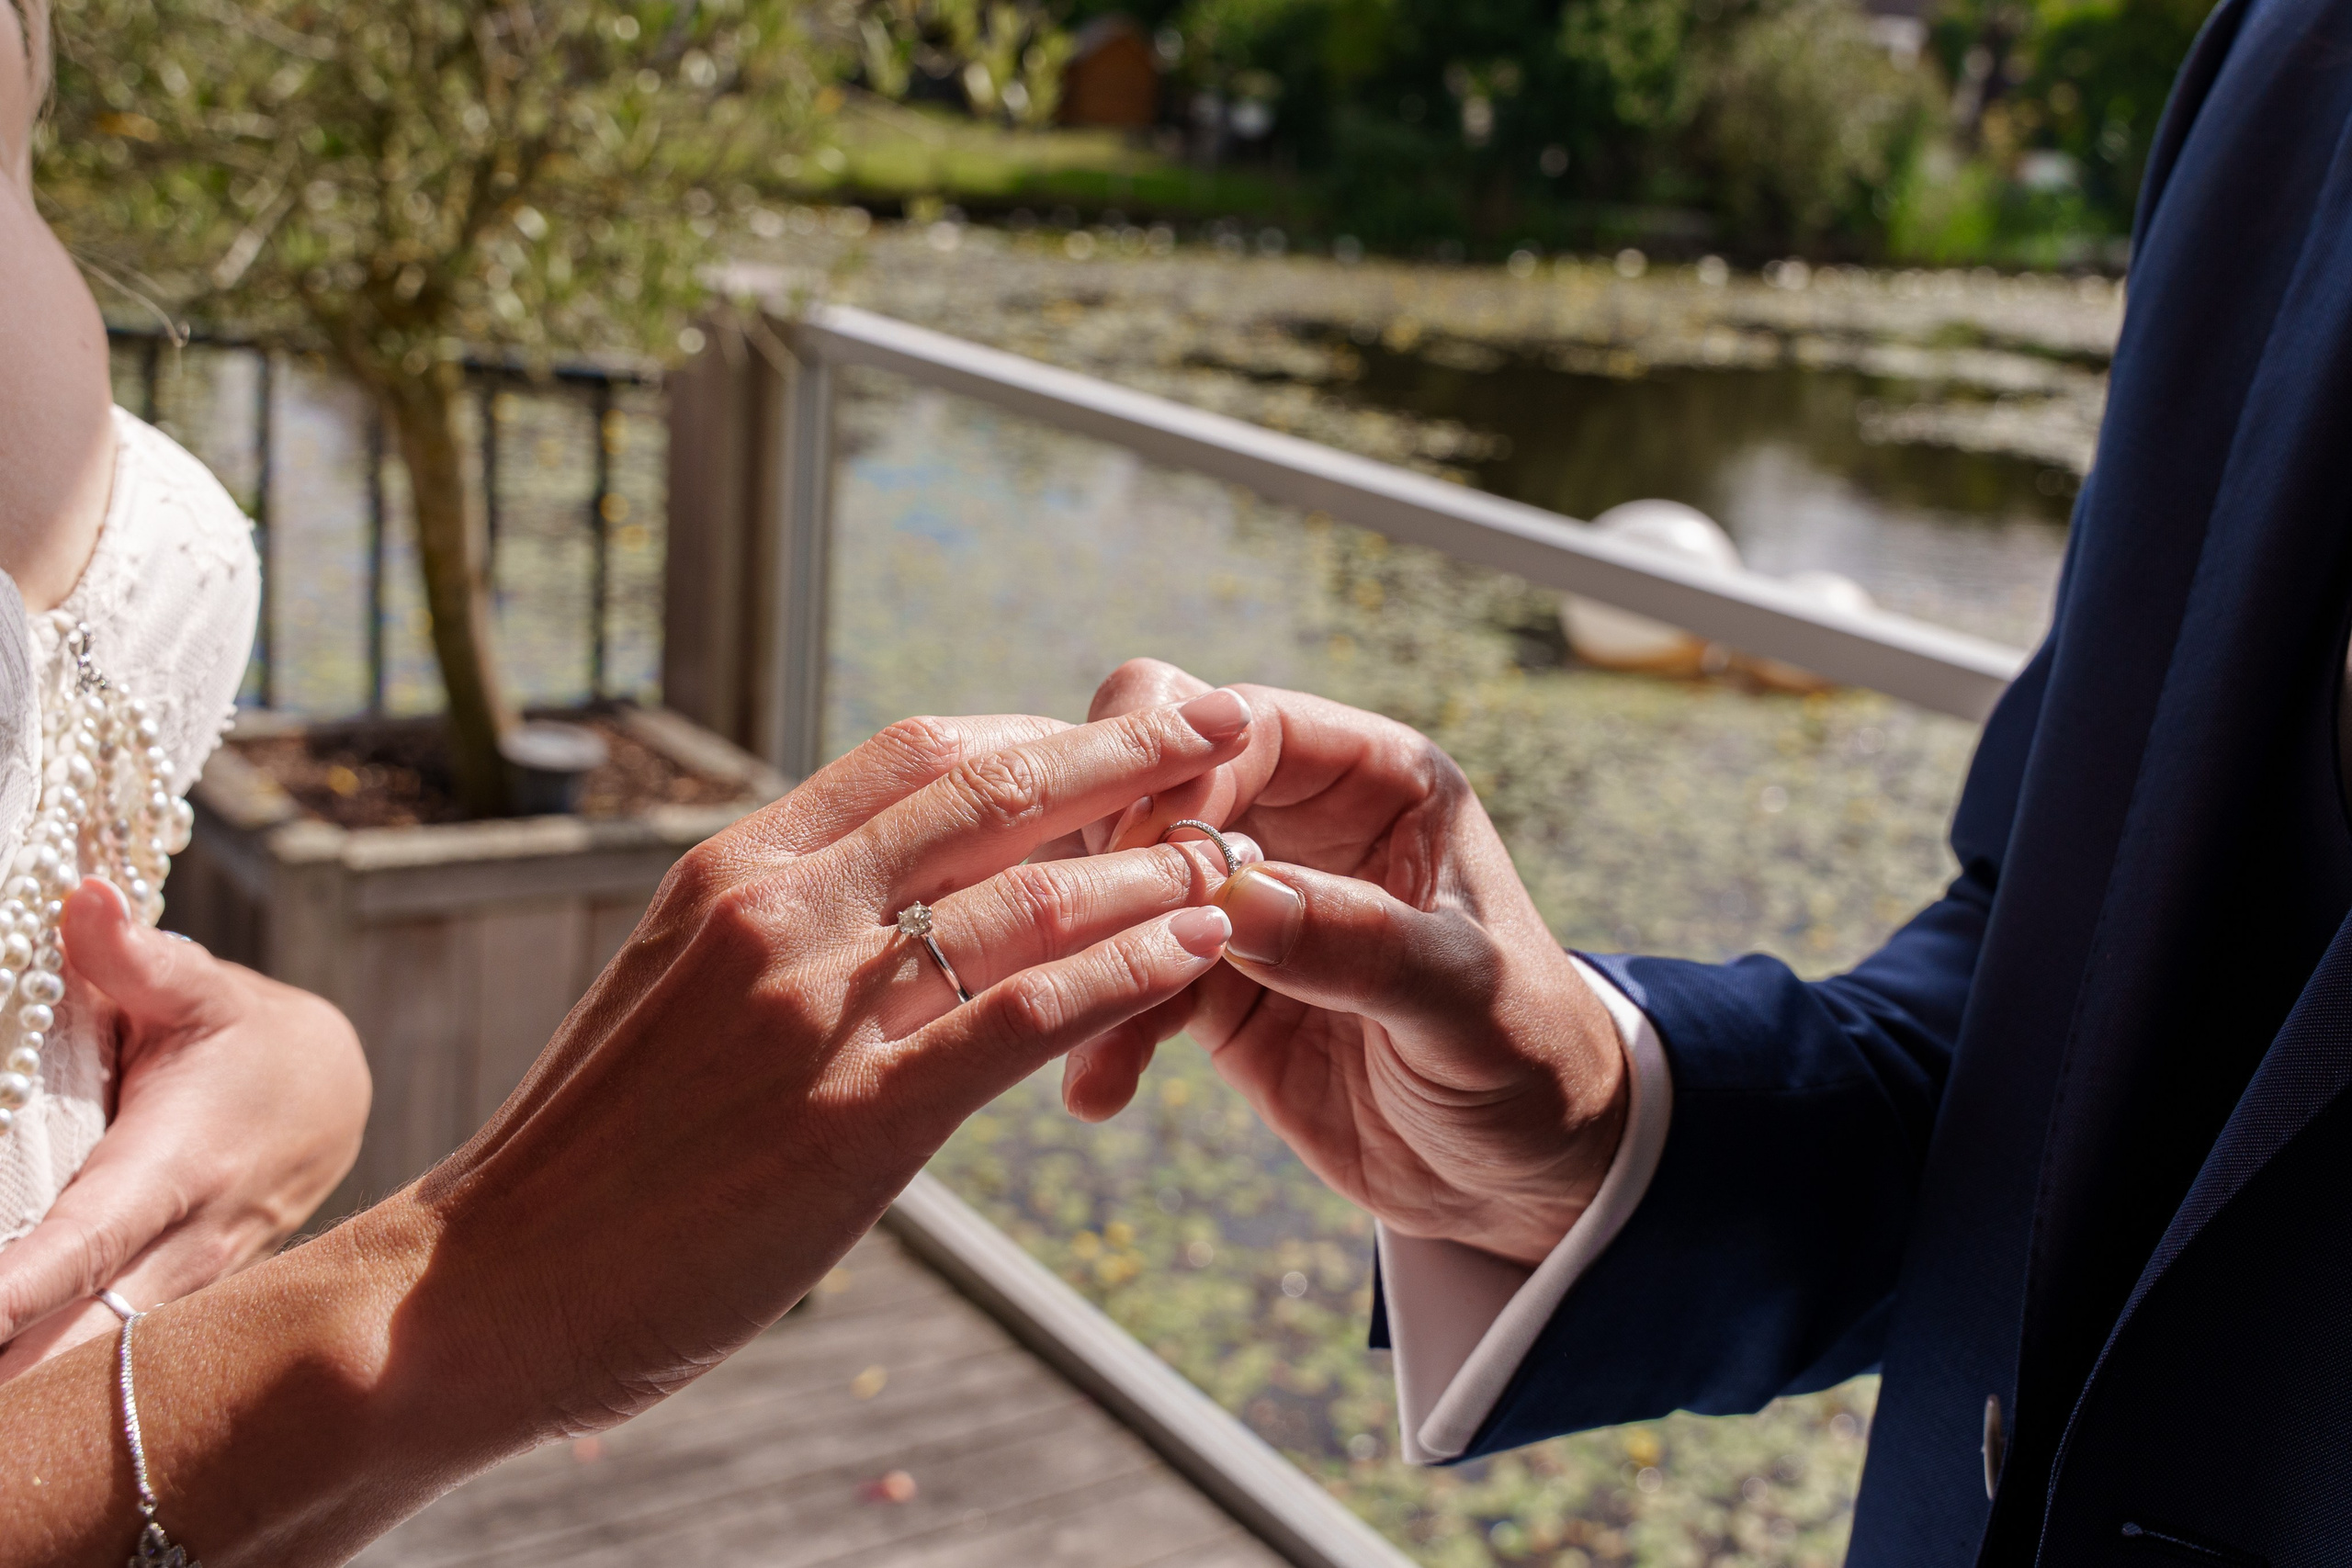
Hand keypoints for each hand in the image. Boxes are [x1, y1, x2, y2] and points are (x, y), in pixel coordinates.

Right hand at [0, 700, 1258, 1564]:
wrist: (478, 1291)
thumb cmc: (587, 1153)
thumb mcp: (674, 991)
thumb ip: (778, 929)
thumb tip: (892, 898)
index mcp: (733, 870)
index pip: (915, 754)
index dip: (1035, 730)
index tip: (1113, 728)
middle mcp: (778, 910)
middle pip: (988, 790)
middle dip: (1119, 752)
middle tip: (1217, 727)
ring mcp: (815, 1008)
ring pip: (1025, 895)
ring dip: (1150, 865)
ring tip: (1233, 854)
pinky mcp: (853, 1118)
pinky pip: (1025, 1017)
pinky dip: (1125, 971)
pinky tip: (1194, 953)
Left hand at [0, 879, 371, 1378]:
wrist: (328, 1099)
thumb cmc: (248, 1039)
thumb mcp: (201, 988)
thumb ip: (132, 957)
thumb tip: (83, 897)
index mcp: (174, 1169)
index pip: (84, 1238)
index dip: (19, 1285)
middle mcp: (178, 1248)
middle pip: (76, 1340)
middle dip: (10, 1375)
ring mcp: (175, 1294)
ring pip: (88, 1372)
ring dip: (22, 1398)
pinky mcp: (164, 1315)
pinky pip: (95, 1363)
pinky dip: (38, 1386)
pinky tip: (5, 1420)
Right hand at [1073, 660, 1626, 1265]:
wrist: (1520, 1177)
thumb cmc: (1532, 1059)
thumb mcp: (1468, 1002)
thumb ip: (1361, 944)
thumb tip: (1241, 902)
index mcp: (1380, 781)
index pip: (1253, 726)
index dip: (1187, 771)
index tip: (1147, 844)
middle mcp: (1304, 823)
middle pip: (1164, 776)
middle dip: (1115, 837)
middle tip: (1089, 918)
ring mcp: (1248, 904)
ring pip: (1128, 877)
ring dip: (1092, 939)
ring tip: (1080, 1018)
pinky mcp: (1213, 986)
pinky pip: (1129, 977)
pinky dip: (1104, 1026)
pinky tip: (1097, 1088)